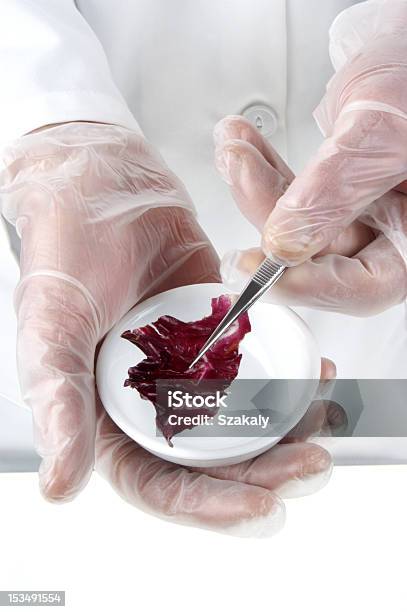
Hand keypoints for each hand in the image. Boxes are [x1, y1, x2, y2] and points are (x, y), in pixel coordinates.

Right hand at [1, 122, 334, 537]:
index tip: (261, 505)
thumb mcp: (54, 325)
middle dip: (265, 472)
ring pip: (243, 420)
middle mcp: (153, 400)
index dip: (208, 504)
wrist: (100, 183)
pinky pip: (257, 367)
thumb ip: (61, 401)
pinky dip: (288, 378)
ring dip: (286, 430)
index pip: (160, 481)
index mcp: (108, 415)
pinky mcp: (217, 334)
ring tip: (321, 423)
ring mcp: (189, 368)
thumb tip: (62, 485)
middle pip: (214, 461)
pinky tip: (312, 374)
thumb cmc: (63, 250)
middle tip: (311, 463)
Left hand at [214, 115, 406, 314]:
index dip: (306, 284)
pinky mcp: (341, 189)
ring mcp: (368, 211)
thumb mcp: (386, 129)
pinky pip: (299, 193)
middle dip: (269, 216)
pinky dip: (269, 171)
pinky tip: (247, 147)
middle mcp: (394, 230)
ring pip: (301, 223)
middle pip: (322, 254)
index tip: (254, 268)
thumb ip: (337, 189)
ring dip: (261, 188)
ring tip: (236, 150)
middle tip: (239, 177)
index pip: (363, 287)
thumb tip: (285, 241)